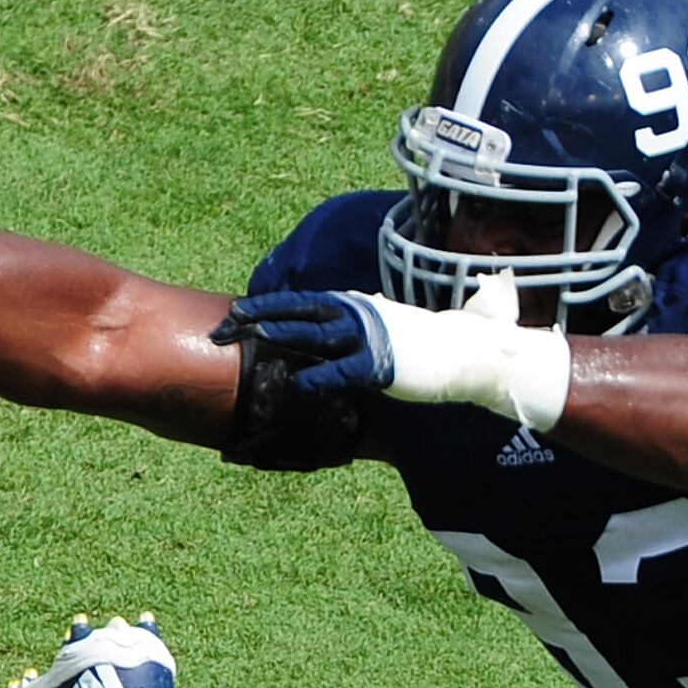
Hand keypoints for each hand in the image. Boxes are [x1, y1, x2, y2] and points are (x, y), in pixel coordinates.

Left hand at [213, 290, 398, 397]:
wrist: (458, 349)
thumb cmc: (414, 338)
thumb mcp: (376, 320)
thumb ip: (349, 316)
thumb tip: (329, 311)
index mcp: (348, 304)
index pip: (297, 303)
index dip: (264, 306)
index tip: (233, 312)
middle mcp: (353, 314)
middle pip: (299, 312)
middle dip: (262, 316)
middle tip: (228, 322)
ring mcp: (367, 338)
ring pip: (318, 334)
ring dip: (286, 333)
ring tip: (256, 336)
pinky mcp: (379, 365)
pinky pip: (343, 371)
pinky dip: (320, 376)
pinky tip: (298, 384)